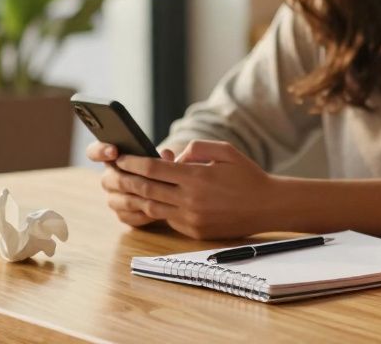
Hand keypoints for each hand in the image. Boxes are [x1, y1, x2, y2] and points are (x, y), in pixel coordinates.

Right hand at [91, 141, 174, 227]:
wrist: (173, 191)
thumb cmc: (166, 169)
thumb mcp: (168, 160)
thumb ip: (165, 156)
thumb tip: (166, 154)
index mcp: (115, 159)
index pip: (95, 152)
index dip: (100, 151)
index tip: (114, 151)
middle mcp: (110, 178)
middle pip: (108, 180)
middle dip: (126, 179)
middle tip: (144, 178)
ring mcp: (114, 198)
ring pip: (117, 200)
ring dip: (136, 199)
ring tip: (155, 198)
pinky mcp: (123, 214)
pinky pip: (127, 216)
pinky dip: (142, 215)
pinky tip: (157, 213)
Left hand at [110, 140, 277, 238]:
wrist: (268, 206)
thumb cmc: (248, 175)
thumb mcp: (226, 151)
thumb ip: (196, 148)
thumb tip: (172, 157)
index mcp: (197, 177)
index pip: (154, 169)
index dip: (133, 162)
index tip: (120, 157)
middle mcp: (191, 199)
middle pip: (146, 189)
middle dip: (125, 180)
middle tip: (111, 173)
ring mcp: (191, 218)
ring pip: (151, 208)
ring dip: (134, 198)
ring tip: (123, 189)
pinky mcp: (194, 232)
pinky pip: (168, 219)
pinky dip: (156, 209)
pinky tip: (149, 201)